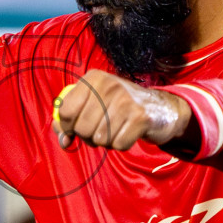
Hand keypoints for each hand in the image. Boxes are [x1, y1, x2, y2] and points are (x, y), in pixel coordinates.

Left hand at [52, 69, 192, 150]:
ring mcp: (126, 100)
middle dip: (88, 137)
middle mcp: (109, 85)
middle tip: (100, 130)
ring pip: (100, 139)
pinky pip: (118, 144)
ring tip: (115, 130)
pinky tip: (127, 133)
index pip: (66, 111)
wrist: (160, 107)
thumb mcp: (92, 104)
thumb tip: (63, 140)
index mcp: (93, 78)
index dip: (67, 127)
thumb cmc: (118, 108)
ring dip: (106, 142)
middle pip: (82, 128)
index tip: (74, 130)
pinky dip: (121, 144)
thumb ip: (70, 120)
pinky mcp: (141, 117)